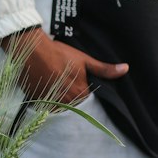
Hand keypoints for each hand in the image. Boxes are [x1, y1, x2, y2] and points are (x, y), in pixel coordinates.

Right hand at [0, 27, 127, 104]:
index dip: (84, 91)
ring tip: (56, 84)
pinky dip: (48, 100)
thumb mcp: (84, 59)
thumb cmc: (59, 53)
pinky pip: (47, 107)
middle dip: (72, 96)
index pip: (88, 100)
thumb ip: (104, 69)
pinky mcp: (39, 103)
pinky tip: (46, 88)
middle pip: (74, 104)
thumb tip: (125, 69)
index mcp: (81, 93)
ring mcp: (52, 104)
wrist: (32, 51)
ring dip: (60, 99)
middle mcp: (67, 102)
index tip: (79, 82)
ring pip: (61, 106)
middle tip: (65, 81)